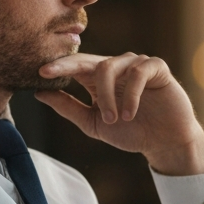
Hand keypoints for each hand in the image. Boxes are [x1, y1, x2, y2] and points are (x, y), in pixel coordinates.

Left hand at [35, 52, 203, 175]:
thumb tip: (39, 93)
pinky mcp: (156, 67)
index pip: (75, 66)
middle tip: (49, 74)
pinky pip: (138, 72)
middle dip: (68, 68)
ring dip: (106, 96)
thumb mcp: (94, 123)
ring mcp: (136, 65)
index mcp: (99, 78)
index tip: (38, 72)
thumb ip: (69, 108)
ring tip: (112, 119)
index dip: (58, 66)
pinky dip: (131, 95)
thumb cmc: (131, 132)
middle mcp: (117, 67)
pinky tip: (130, 114)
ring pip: (109, 67)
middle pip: (88, 60)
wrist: (165, 142)